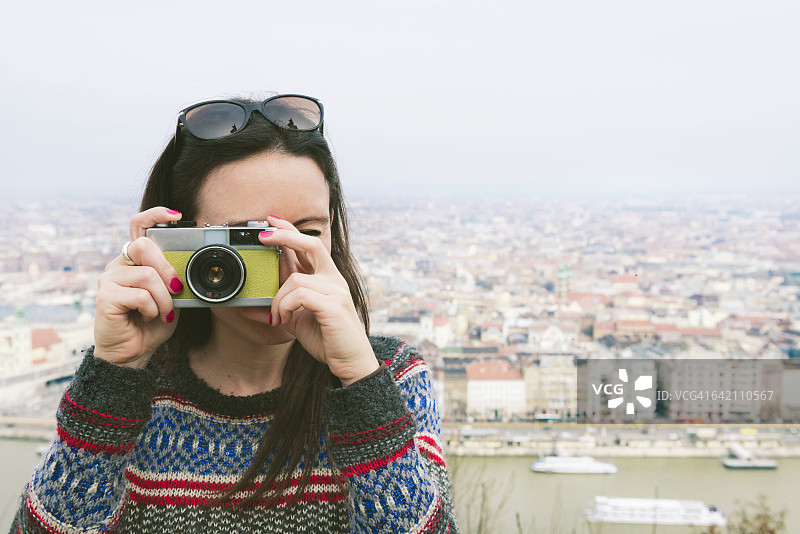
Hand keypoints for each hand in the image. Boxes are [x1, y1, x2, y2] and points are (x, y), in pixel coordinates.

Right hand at [93, 207, 183, 367]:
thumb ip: (175, 279)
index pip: (138, 225)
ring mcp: (109, 279)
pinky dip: (152, 309)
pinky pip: (140, 295)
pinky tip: (145, 317)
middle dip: (167, 269)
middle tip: (176, 289)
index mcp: (135, 260)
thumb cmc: (151, 323)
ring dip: (163, 298)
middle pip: (143, 246)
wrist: (133, 352)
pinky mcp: (105, 297)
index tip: (176, 216)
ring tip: (161, 311)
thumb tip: (187, 268)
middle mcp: (119, 264)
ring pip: (147, 275)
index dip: (155, 215)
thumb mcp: (171, 297)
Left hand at [260, 216, 378, 385]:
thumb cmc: (328, 339)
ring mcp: (335, 290)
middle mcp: (333, 279)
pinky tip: (285, 320)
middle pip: (311, 244)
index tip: (271, 220)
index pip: (309, 245)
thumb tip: (248, 307)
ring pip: (295, 280)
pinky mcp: (333, 305)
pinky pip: (299, 295)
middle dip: (285, 235)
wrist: (350, 361)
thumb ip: (278, 307)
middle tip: (263, 235)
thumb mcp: (297, 320)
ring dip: (278, 300)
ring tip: (278, 318)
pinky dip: (285, 307)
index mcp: (326, 278)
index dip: (290, 231)